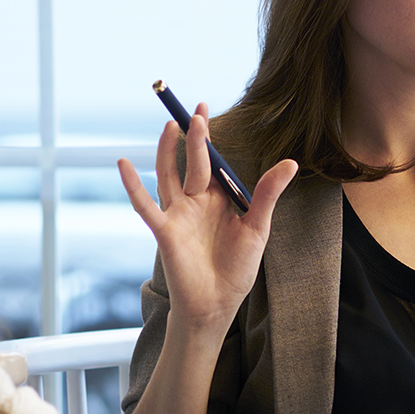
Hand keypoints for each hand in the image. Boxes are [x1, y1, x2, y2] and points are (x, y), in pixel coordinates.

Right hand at [117, 104, 297, 327]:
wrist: (218, 303)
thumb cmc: (237, 269)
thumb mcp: (258, 227)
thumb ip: (267, 194)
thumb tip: (290, 162)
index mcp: (218, 200)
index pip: (212, 162)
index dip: (208, 138)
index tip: (204, 110)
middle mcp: (195, 203)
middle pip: (193, 163)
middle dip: (195, 137)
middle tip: (197, 110)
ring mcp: (178, 215)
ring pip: (168, 175)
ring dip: (166, 152)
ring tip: (169, 126)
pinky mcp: (165, 231)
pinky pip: (145, 205)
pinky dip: (133, 185)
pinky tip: (124, 164)